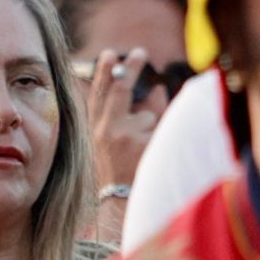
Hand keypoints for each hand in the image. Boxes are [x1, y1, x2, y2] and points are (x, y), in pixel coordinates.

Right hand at [85, 48, 162, 187]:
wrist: (118, 207)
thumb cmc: (116, 175)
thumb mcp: (111, 146)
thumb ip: (131, 115)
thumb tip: (157, 90)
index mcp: (94, 130)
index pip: (98, 94)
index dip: (104, 73)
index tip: (110, 53)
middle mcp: (107, 130)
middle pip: (120, 91)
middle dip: (130, 69)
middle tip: (140, 52)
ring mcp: (126, 137)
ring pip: (149, 113)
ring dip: (153, 125)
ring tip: (143, 150)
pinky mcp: (145, 145)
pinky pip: (163, 127)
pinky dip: (165, 134)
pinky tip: (155, 151)